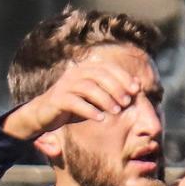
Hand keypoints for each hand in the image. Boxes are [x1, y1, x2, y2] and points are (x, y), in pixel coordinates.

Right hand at [3, 59, 144, 140]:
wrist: (45, 113)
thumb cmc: (76, 104)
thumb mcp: (97, 96)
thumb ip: (115, 89)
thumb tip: (138, 84)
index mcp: (85, 69)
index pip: (107, 67)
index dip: (123, 76)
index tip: (136, 89)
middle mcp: (75, 73)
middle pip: (99, 75)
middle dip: (116, 88)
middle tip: (127, 102)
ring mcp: (65, 85)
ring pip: (88, 87)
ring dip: (105, 99)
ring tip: (117, 111)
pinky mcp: (57, 99)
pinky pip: (75, 102)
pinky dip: (89, 110)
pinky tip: (100, 118)